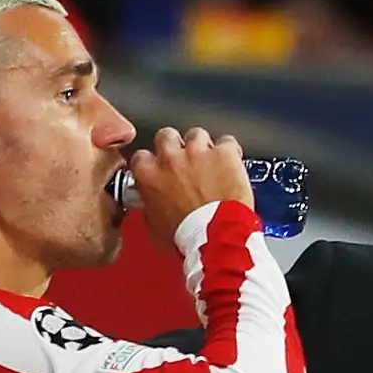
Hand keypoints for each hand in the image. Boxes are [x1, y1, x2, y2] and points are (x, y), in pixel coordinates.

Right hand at [129, 126, 252, 249]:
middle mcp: (170, 157)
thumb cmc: (188, 237)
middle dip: (175, 146)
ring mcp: (197, 152)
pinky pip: (227, 142)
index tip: (159, 170)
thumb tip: (152, 208)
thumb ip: (151, 209)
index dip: (152, 163)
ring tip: (210, 164)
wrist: (216, 238)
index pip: (141, 156)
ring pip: (196, 134)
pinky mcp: (223, 153)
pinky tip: (230, 164)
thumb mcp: (156, 228)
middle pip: (166, 136)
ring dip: (202, 146)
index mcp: (148, 174)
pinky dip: (229, 152)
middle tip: (184, 162)